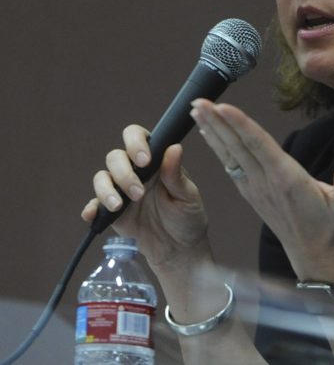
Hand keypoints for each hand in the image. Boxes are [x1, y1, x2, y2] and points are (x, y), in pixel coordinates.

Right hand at [81, 127, 211, 270]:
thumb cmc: (187, 217)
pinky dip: (91, 209)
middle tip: (139, 193)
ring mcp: (121, 191)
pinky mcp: (111, 212)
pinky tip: (93, 215)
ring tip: (120, 206)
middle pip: (115, 157)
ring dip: (107, 190)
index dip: (135, 142)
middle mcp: (135, 171)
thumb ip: (176, 174)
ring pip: (101, 178)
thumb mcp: (187, 196)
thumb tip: (174, 147)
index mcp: (155, 161)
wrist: (178, 249)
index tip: (144, 159)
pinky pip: (94, 205)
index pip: (138, 137)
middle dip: (124, 173)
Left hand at [190, 99, 333, 282]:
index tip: (222, 107)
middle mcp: (266, 182)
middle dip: (217, 122)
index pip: (259, 146)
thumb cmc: (331, 227)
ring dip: (212, 131)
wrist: (314, 255)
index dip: (241, 125)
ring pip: (230, 154)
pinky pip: (231, 165)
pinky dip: (218, 147)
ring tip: (195, 109)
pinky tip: (209, 134)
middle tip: (197, 99)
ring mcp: (255, 188)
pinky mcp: (252, 193)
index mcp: (287, 180)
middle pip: (238, 146)